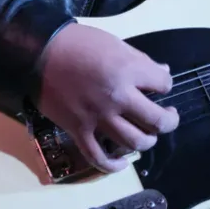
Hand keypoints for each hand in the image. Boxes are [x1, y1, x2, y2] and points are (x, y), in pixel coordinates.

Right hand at [36, 23, 178, 172]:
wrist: (40, 53)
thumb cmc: (80, 43)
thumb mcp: (117, 44)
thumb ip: (141, 61)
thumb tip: (163, 72)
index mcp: (129, 71)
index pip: (164, 85)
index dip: (165, 85)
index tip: (159, 85)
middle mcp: (118, 98)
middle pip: (156, 121)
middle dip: (169, 120)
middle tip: (168, 117)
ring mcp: (98, 118)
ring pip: (134, 142)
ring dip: (147, 141)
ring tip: (148, 134)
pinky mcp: (78, 131)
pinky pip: (98, 157)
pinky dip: (113, 165)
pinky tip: (122, 163)